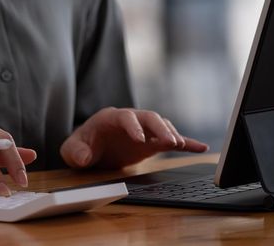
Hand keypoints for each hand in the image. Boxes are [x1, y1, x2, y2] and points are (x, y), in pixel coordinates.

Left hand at [60, 107, 207, 168]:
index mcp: (111, 118)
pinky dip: (186, 143)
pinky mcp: (151, 142)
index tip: (140, 140)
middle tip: (170, 141)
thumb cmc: (82, 146)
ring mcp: (143, 130)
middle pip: (150, 117)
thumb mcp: (72, 150)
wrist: (90, 148)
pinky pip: (171, 141)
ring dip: (172, 134)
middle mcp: (131, 120)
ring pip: (162, 126)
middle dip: (160, 127)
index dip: (133, 126)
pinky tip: (201, 148)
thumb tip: (84, 157)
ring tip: (181, 145)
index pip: (126, 117)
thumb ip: (75, 152)